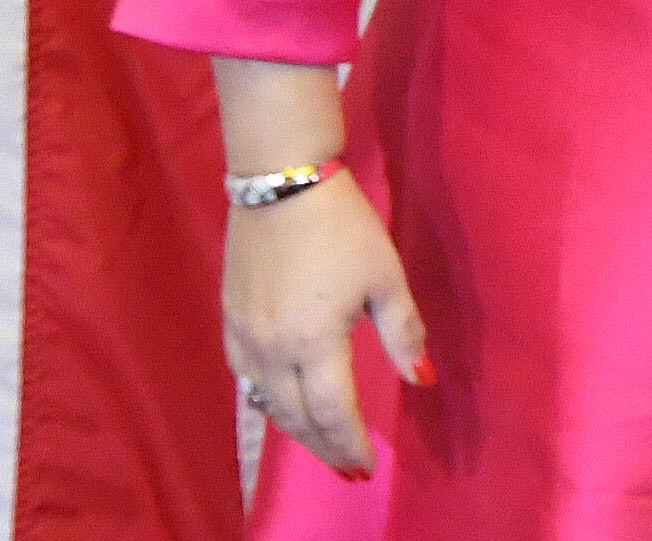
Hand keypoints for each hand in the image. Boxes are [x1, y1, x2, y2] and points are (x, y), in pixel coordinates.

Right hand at [224, 170, 424, 478]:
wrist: (283, 184)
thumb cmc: (343, 227)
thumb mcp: (385, 277)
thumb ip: (403, 333)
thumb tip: (422, 380)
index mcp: (313, 340)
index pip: (332, 411)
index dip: (350, 443)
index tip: (366, 467)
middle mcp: (271, 348)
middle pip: (296, 417)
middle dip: (325, 447)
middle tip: (348, 467)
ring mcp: (244, 337)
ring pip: (267, 404)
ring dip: (296, 431)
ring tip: (323, 445)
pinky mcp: (229, 322)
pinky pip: (247, 380)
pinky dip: (269, 403)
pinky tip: (285, 407)